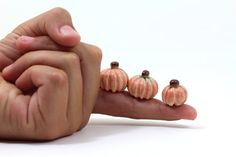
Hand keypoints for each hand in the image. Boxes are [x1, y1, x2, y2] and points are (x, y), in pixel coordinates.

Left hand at [11, 34, 196, 120]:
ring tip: (18, 75)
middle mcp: (83, 107)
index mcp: (84, 90)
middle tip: (25, 61)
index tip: (187, 112)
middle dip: (54, 46)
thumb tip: (76, 36)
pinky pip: (59, 75)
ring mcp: (72, 118)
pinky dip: (30, 67)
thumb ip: (57, 23)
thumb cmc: (0, 63)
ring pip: (76, 62)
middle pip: (95, 56)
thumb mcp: (32, 32)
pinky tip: (17, 85)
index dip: (156, 104)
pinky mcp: (55, 124)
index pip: (128, 100)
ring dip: (37, 56)